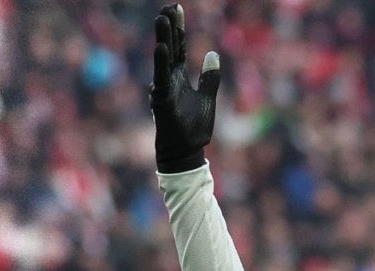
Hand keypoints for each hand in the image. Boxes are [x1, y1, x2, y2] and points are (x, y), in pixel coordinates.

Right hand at [150, 3, 220, 173]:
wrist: (186, 152)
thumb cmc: (194, 128)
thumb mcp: (207, 99)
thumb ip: (209, 78)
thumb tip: (212, 54)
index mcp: (178, 77)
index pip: (178, 47)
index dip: (178, 28)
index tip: (176, 7)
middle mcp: (168, 80)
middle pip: (169, 48)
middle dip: (169, 27)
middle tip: (168, 6)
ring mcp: (163, 89)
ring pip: (163, 59)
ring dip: (163, 39)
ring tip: (162, 18)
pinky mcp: (162, 100)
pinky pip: (162, 78)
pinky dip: (162, 63)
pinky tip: (162, 47)